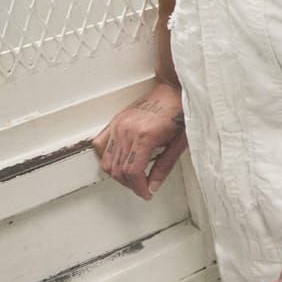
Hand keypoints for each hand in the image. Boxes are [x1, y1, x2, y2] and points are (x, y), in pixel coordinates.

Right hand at [91, 82, 186, 200]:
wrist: (174, 88)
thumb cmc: (180, 111)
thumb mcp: (180, 142)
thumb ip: (164, 166)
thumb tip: (153, 186)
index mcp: (145, 135)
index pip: (133, 172)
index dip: (139, 188)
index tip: (146, 193)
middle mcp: (128, 130)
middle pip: (119, 170)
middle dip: (130, 184)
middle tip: (143, 187)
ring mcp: (119, 125)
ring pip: (107, 161)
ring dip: (119, 174)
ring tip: (134, 177)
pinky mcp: (115, 121)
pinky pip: (100, 145)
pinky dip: (106, 158)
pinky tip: (120, 161)